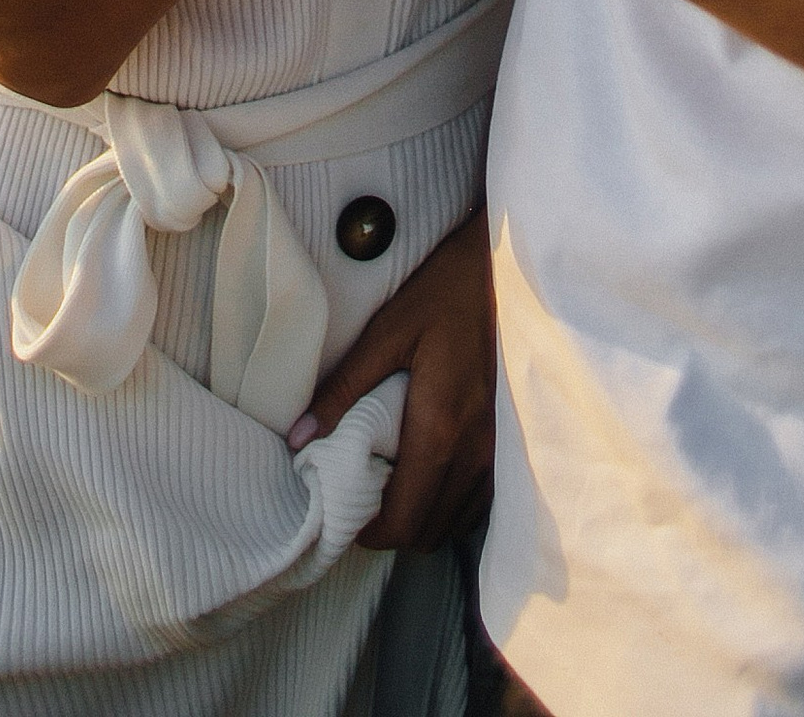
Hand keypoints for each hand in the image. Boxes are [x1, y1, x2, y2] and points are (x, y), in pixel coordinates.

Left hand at [286, 213, 493, 551]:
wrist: (505, 269)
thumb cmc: (443, 294)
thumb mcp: (386, 332)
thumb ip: (343, 389)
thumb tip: (298, 439)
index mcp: (440, 431)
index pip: (403, 521)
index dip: (367, 532)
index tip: (340, 510)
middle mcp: (473, 454)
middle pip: (426, 533)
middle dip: (389, 529)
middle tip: (357, 496)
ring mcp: (494, 453)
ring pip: (452, 523)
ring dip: (418, 518)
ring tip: (388, 484)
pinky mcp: (505, 443)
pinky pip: (473, 502)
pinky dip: (445, 503)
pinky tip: (423, 472)